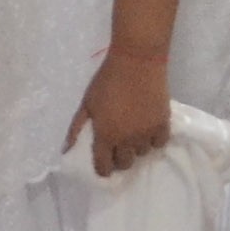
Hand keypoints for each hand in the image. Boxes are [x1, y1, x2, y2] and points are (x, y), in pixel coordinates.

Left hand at [68, 46, 171, 177]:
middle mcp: (127, 140)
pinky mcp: (163, 124)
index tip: (103, 164)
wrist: (136, 61)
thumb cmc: (107, 80)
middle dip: (119, 159)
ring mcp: (146, 133)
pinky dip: (153, 140)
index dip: (102, 169)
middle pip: (125, 164)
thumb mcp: (86, 103)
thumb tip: (66, 149)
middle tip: (117, 147)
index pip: (104, 166)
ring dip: (136, 147)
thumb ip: (76, 128)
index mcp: (106, 135)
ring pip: (142, 153)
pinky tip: (148, 130)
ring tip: (133, 133)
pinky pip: (159, 143)